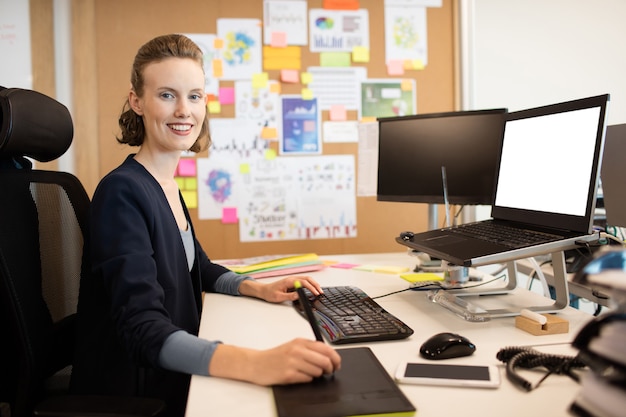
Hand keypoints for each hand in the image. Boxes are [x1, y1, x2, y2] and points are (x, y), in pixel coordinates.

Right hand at [210, 338, 340, 385]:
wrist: (256, 363)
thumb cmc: (276, 356)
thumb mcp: (293, 346)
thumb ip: (309, 348)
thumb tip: (329, 356)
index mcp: (300, 342)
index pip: (326, 348)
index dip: (335, 358)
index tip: (337, 364)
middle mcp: (297, 350)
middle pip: (324, 360)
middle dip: (330, 368)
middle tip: (329, 371)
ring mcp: (293, 362)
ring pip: (317, 371)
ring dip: (317, 375)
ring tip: (308, 373)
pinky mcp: (288, 374)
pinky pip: (307, 379)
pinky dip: (307, 379)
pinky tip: (300, 376)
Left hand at [239, 275, 322, 302]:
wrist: (264, 290)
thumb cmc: (270, 293)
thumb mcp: (279, 297)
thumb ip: (290, 296)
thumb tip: (299, 295)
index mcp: (289, 281)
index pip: (303, 282)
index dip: (311, 288)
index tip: (316, 293)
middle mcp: (292, 279)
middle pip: (307, 279)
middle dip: (315, 285)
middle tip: (320, 292)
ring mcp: (292, 280)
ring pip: (306, 279)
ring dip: (313, 284)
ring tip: (319, 291)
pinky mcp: (292, 282)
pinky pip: (303, 281)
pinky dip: (310, 284)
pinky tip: (312, 289)